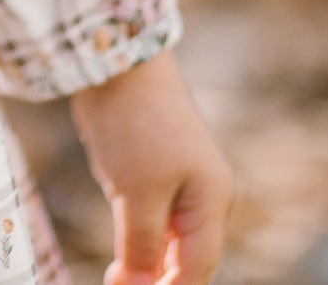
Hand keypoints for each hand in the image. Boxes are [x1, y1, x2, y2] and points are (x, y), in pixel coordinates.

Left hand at [67, 50, 233, 284]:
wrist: (116, 65)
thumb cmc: (134, 126)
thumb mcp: (137, 192)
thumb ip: (143, 245)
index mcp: (211, 201)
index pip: (198, 268)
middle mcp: (203, 195)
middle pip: (188, 259)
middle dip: (159, 282)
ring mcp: (179, 182)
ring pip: (168, 242)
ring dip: (146, 265)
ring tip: (116, 281)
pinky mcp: (152, 171)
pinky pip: (151, 221)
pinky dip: (138, 241)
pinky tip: (118, 259)